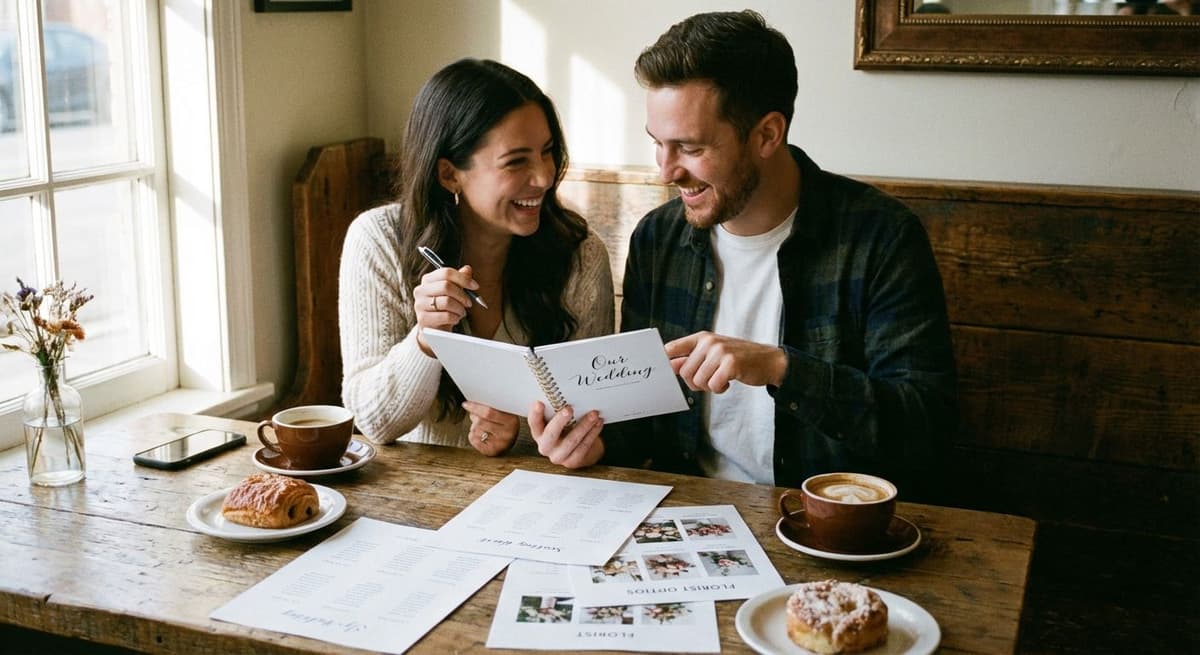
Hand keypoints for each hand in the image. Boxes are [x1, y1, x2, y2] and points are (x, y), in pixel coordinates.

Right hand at [414, 264, 480, 353]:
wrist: (434, 328)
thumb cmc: (444, 307)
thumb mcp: (453, 292)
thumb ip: (459, 280)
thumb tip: (467, 269)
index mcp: (428, 279)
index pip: (446, 273)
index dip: (463, 279)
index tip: (475, 286)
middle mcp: (421, 290)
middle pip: (446, 286)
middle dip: (462, 295)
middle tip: (469, 303)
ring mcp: (420, 304)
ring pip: (447, 302)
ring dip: (460, 308)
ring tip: (461, 312)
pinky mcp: (423, 318)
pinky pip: (445, 316)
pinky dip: (455, 318)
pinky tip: (455, 319)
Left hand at [462, 401, 518, 455]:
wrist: (511, 439)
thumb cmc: (504, 423)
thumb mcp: (503, 412)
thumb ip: (490, 406)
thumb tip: (471, 404)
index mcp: (511, 420)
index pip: (489, 412)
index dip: (475, 407)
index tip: (466, 404)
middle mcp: (507, 433)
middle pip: (480, 422)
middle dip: (474, 417)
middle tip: (475, 415)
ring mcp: (500, 444)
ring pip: (476, 430)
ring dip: (473, 426)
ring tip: (480, 426)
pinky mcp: (492, 451)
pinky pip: (474, 440)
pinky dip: (472, 435)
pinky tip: (479, 434)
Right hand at [528, 402, 603, 468]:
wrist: (578, 449)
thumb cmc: (566, 428)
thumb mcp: (558, 420)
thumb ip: (556, 410)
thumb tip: (565, 392)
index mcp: (538, 433)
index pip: (533, 423)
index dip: (535, 414)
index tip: (539, 403)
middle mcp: (545, 447)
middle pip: (551, 434)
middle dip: (560, 421)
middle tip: (569, 409)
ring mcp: (558, 456)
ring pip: (571, 441)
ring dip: (584, 425)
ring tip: (594, 414)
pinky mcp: (572, 462)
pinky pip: (584, 447)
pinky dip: (593, 433)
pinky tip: (598, 423)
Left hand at [665, 331, 787, 392]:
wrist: (769, 361)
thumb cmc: (739, 358)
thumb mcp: (714, 354)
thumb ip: (692, 359)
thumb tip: (671, 366)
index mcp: (702, 337)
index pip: (672, 348)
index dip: (665, 361)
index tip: (665, 371)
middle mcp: (709, 342)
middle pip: (685, 372)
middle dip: (695, 383)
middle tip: (709, 380)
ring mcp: (720, 351)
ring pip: (698, 381)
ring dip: (709, 387)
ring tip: (721, 379)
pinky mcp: (731, 364)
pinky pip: (713, 385)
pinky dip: (720, 389)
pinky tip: (729, 382)